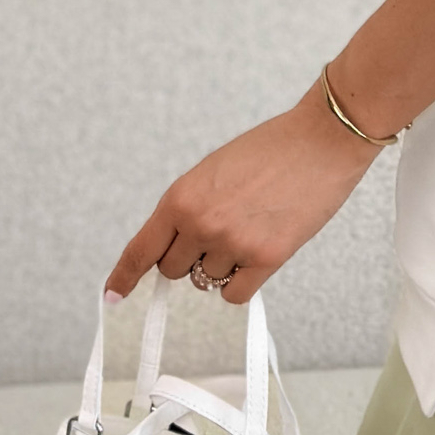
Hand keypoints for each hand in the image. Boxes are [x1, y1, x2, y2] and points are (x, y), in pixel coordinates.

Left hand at [105, 79, 383, 306]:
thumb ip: (191, 206)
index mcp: (182, 196)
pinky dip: (243, 280)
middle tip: (222, 231)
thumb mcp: (215, 170)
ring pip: (207, 280)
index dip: (123, 277)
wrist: (323, 139)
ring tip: (254, 225)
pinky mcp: (266, 258)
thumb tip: (179, 248)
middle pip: (173, 270)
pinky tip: (261, 250)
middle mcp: (201, 223)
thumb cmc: (273, 149)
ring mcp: (232, 243)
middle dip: (190, 257)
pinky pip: (235, 292)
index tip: (111, 295)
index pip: (140, 249)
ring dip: (225, 263)